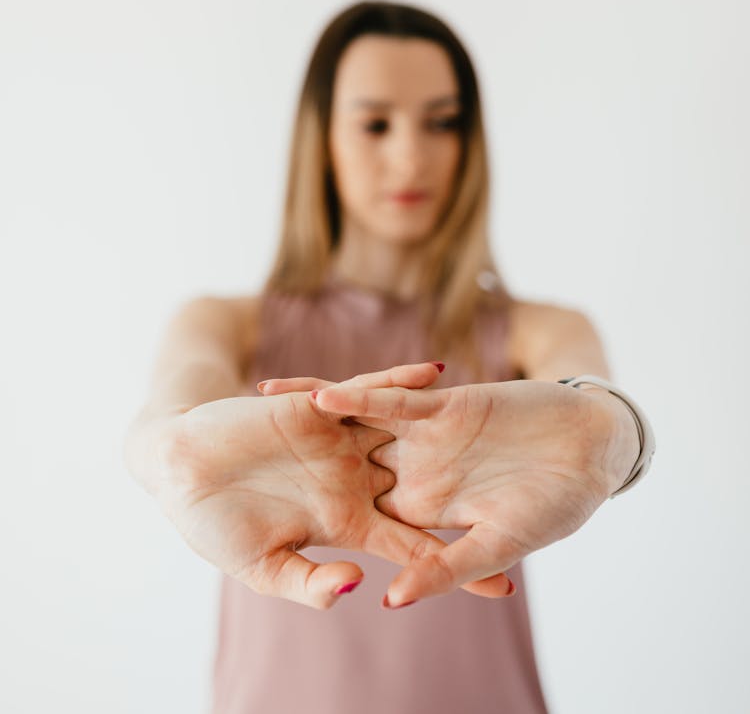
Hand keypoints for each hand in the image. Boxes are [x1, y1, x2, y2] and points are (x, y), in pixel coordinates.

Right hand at [146, 362, 505, 609]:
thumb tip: (359, 585)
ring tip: (502, 416)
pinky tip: (436, 372)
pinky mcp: (322, 407)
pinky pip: (369, 391)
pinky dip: (399, 381)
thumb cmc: (211, 525)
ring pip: (408, 432)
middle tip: (528, 494)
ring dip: (450, 426)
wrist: (176, 468)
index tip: (505, 584)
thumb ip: (309, 583)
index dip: (456, 563)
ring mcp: (341, 440)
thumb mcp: (261, 569)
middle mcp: (353, 479)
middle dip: (472, 490)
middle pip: (425, 485)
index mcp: (345, 522)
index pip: (414, 544)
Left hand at [264, 373, 620, 605]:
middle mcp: (416, 474)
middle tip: (236, 461)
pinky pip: (388, 399)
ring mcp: (426, 438)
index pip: (362, 526)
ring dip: (308, 417)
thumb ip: (445, 569)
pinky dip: (354, 396)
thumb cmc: (559, 504)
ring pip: (355, 425)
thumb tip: (389, 602)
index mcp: (426, 515)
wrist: (593, 447)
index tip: (260, 534)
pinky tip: (313, 394)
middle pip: (343, 467)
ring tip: (254, 409)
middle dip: (295, 461)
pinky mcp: (441, 404)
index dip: (314, 528)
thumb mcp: (500, 543)